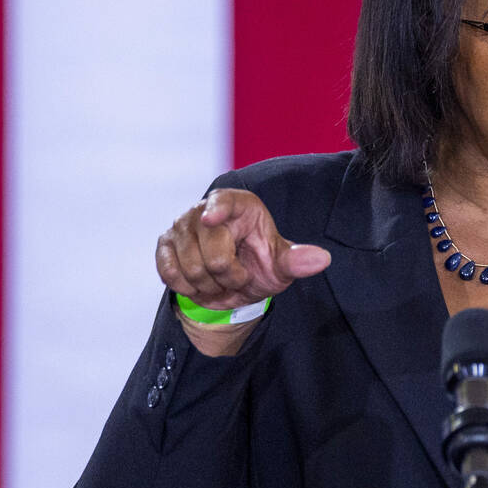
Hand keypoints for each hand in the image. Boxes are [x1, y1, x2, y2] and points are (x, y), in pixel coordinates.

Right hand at [155, 188, 330, 310]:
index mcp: (239, 204)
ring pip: (191, 266)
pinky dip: (188, 287)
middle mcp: (205, 209)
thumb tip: (322, 259)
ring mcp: (181, 226)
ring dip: (210, 285)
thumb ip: (298, 261)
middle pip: (212, 251)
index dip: (218, 209)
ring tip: (221, 281)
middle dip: (228, 275)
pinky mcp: (164, 245)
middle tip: (238, 277)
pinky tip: (201, 285)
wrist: (233, 282)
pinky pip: (170, 272)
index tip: (211, 219)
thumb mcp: (281, 265)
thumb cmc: (260, 263)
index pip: (224, 200)